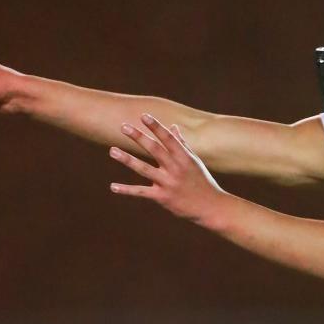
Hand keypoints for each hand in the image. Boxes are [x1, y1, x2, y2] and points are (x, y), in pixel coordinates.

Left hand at [110, 113, 226, 224]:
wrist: (210, 207)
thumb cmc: (202, 181)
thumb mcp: (194, 161)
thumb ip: (181, 144)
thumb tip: (173, 127)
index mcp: (184, 157)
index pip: (168, 138)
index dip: (156, 126)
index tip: (143, 116)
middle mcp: (176, 169)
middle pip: (154, 150)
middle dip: (138, 137)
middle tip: (123, 127)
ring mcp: (168, 183)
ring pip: (144, 169)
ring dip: (127, 159)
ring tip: (112, 150)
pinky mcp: (162, 198)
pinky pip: (141, 192)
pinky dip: (126, 190)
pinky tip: (113, 187)